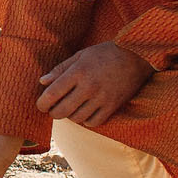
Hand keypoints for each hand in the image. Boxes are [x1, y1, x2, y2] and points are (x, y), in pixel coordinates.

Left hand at [35, 43, 152, 126]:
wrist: (136, 56)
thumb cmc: (105, 53)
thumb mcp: (80, 55)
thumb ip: (60, 69)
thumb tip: (42, 82)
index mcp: (78, 72)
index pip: (52, 94)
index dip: (42, 103)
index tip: (41, 105)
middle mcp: (89, 87)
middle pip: (62, 111)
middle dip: (53, 113)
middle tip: (53, 109)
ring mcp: (102, 98)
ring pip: (77, 119)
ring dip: (70, 116)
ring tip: (71, 108)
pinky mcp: (113, 106)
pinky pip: (93, 123)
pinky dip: (86, 121)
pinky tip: (85, 112)